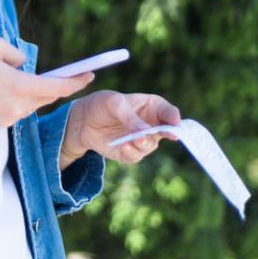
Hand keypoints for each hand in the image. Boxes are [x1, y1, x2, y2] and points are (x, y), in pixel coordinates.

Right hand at [0, 37, 94, 127]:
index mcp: (19, 86)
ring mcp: (7, 118)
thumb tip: (24, 66)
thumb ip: (16, 54)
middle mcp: (18, 106)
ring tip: (22, 77)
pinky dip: (17, 98)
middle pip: (46, 97)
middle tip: (66, 74)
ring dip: (33, 91)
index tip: (90, 74)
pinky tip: (3, 88)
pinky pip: (16, 109)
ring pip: (31, 103)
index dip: (77, 81)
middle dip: (56, 86)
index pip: (58, 87)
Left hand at [61, 90, 180, 167]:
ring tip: (136, 139)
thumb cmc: (102, 105)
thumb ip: (129, 116)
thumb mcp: (114, 103)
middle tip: (166, 134)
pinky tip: (124, 145)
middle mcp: (151, 124)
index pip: (169, 112)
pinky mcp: (130, 152)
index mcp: (152, 107)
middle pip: (167, 132)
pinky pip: (135, 155)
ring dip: (144, 143)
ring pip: (150, 145)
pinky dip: (131, 152)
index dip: (174, 117)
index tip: (175, 122)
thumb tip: (145, 131)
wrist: (82, 120)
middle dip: (167, 134)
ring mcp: (142, 140)